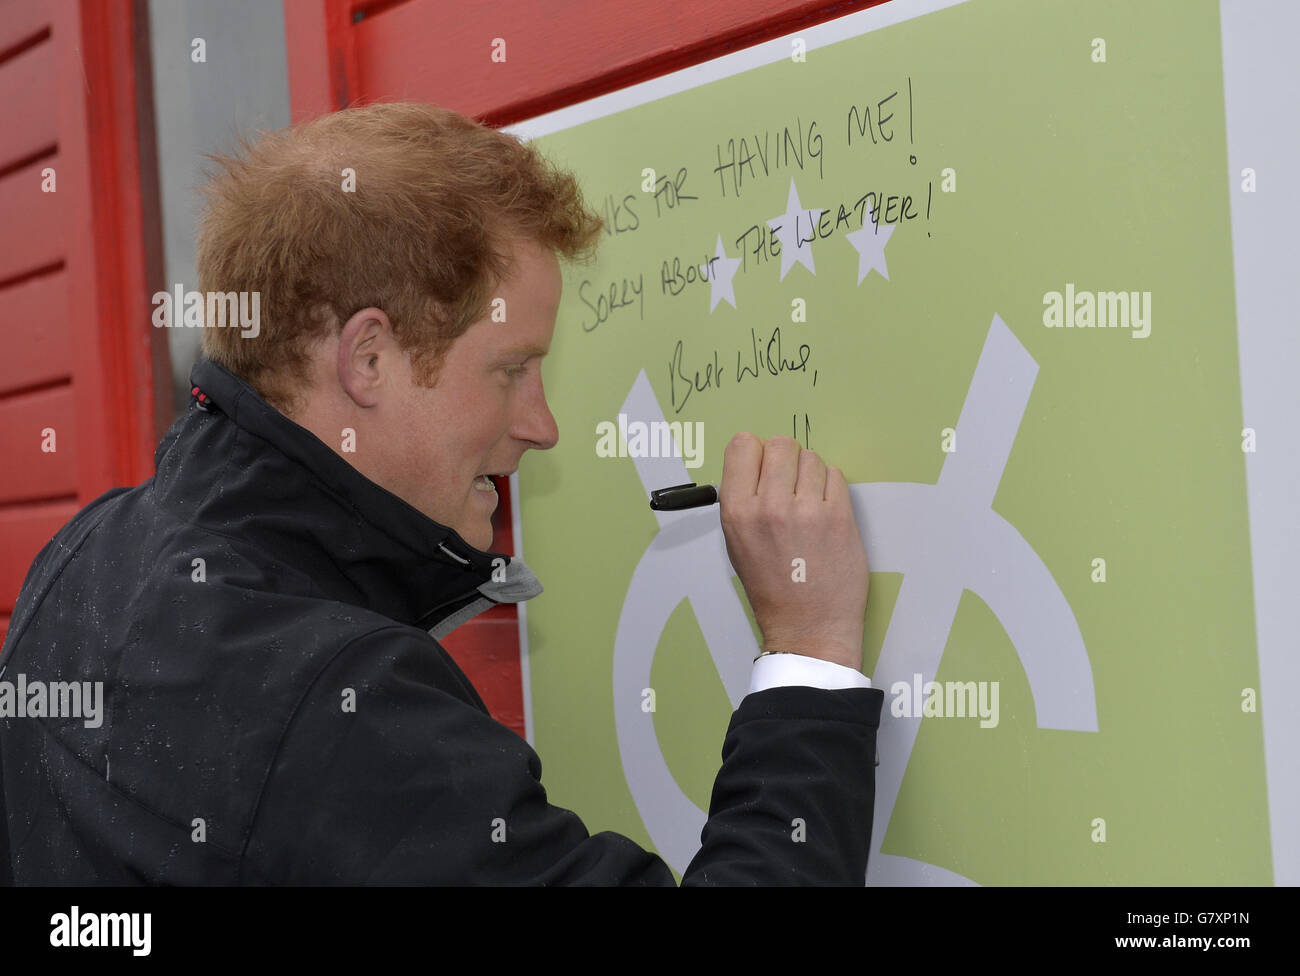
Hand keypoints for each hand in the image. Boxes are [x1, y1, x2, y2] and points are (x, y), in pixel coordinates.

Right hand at [719, 433, 867, 671]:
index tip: (763, 467)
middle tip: (790, 486)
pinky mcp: (838, 517)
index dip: (755, 452)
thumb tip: (757, 465)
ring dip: (811, 475)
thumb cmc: (772, 589)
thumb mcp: (737, 544)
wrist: (807, 627)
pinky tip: (825, 513)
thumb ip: (743, 500)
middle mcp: (769, 507)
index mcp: (736, 512)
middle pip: (780, 444)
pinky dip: (832, 488)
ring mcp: (807, 511)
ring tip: (809, 504)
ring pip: (811, 457)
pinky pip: (836, 475)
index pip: (742, 444)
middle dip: (786, 460)